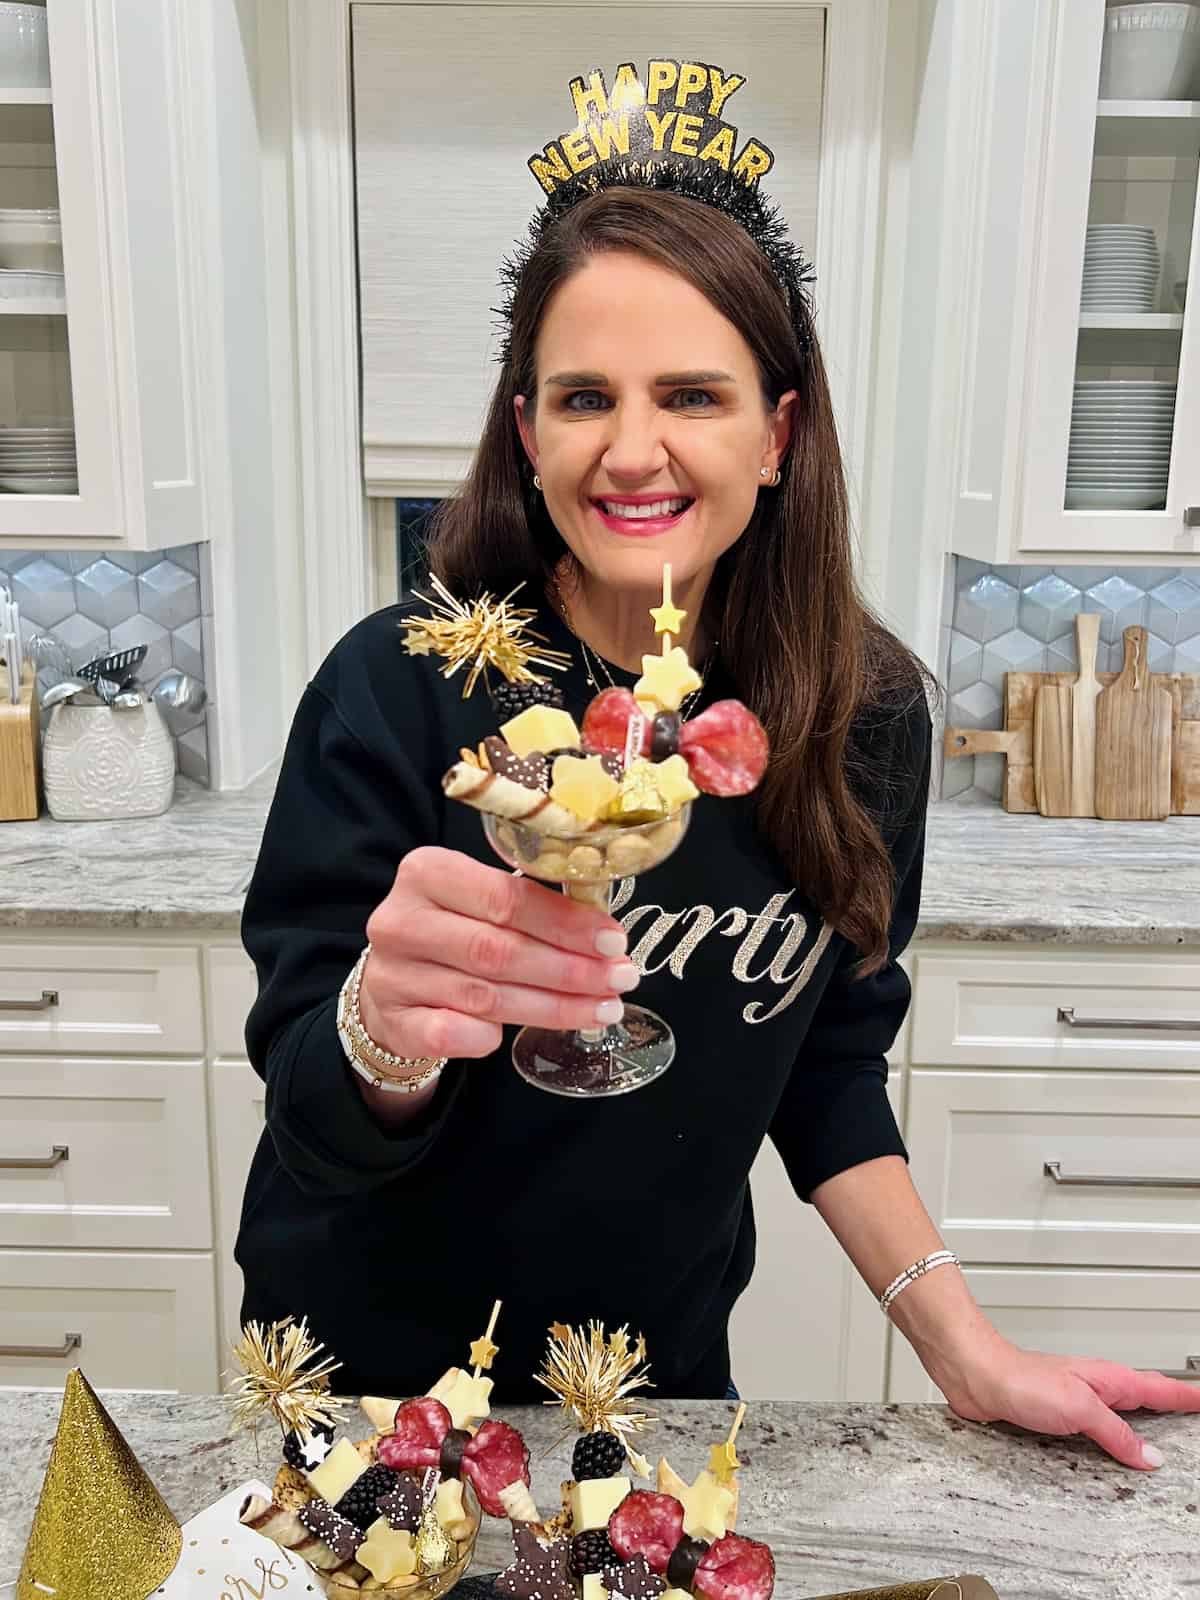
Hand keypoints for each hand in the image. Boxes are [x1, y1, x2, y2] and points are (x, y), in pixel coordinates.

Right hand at [359, 845, 637, 1062]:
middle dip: (570, 969)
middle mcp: (402, 920)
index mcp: (428, 872)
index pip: (506, 897)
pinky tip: (525, 1033)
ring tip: (603, 1008)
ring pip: (487, 997)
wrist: (392, 982)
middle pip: (500, 950)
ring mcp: (392, 974)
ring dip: (554, 1006)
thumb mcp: (481, 902)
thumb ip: (530, 905)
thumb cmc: (454, 932)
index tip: (614, 941)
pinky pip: (453, 1034)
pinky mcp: (393, 1021)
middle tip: (620, 979)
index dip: (566, 923)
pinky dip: (491, 1036)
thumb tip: (604, 933)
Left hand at [935, 1333, 1199, 1469]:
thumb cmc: (1021, 1378)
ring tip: (1165, 1437)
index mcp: (1110, 1381)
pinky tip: (1111, 1450)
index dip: (1188, 1395)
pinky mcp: (1057, 1417)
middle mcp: (1096, 1389)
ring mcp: (1077, 1402)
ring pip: (1121, 1416)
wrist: (977, 1375)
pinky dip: (1111, 1439)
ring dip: (1143, 1425)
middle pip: (1146, 1400)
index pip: (1161, 1389)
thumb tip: (1149, 1457)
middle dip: (1174, 1406)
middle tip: (1194, 1412)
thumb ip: (1116, 1433)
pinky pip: (1095, 1431)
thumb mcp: (1080, 1408)